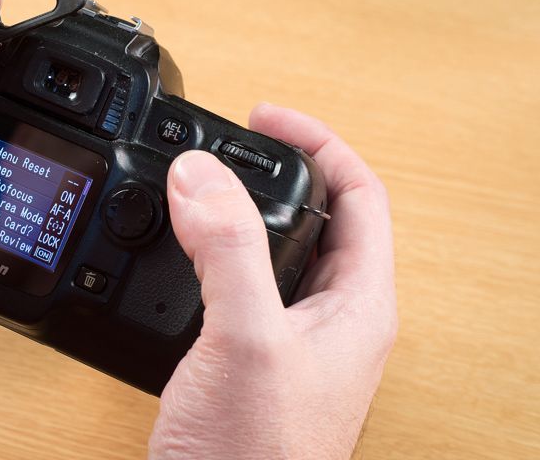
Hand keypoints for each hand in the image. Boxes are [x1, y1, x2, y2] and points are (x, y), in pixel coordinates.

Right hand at [150, 103, 396, 459]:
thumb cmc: (255, 459)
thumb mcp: (246, 339)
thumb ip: (227, 250)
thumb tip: (199, 173)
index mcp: (357, 306)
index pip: (362, 195)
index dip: (319, 141)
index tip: (265, 115)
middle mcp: (331, 319)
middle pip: (323, 215)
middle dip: (279, 167)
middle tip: (233, 138)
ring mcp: (291, 339)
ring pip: (278, 248)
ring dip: (243, 207)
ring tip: (204, 180)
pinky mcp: (250, 357)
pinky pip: (239, 281)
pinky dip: (209, 249)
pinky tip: (177, 249)